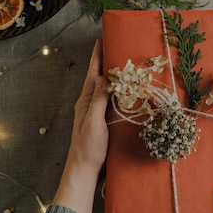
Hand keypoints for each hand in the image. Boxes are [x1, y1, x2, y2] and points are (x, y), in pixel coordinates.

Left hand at [53, 39, 109, 212]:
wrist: (84, 171)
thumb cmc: (87, 149)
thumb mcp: (93, 122)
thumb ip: (98, 100)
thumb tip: (103, 77)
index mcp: (85, 102)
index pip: (92, 74)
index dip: (97, 57)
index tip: (101, 40)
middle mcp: (90, 105)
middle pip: (99, 79)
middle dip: (106, 62)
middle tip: (117, 47)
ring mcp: (96, 114)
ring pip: (106, 91)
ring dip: (114, 77)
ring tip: (125, 65)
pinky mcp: (104, 124)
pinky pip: (112, 103)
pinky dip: (119, 94)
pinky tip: (127, 93)